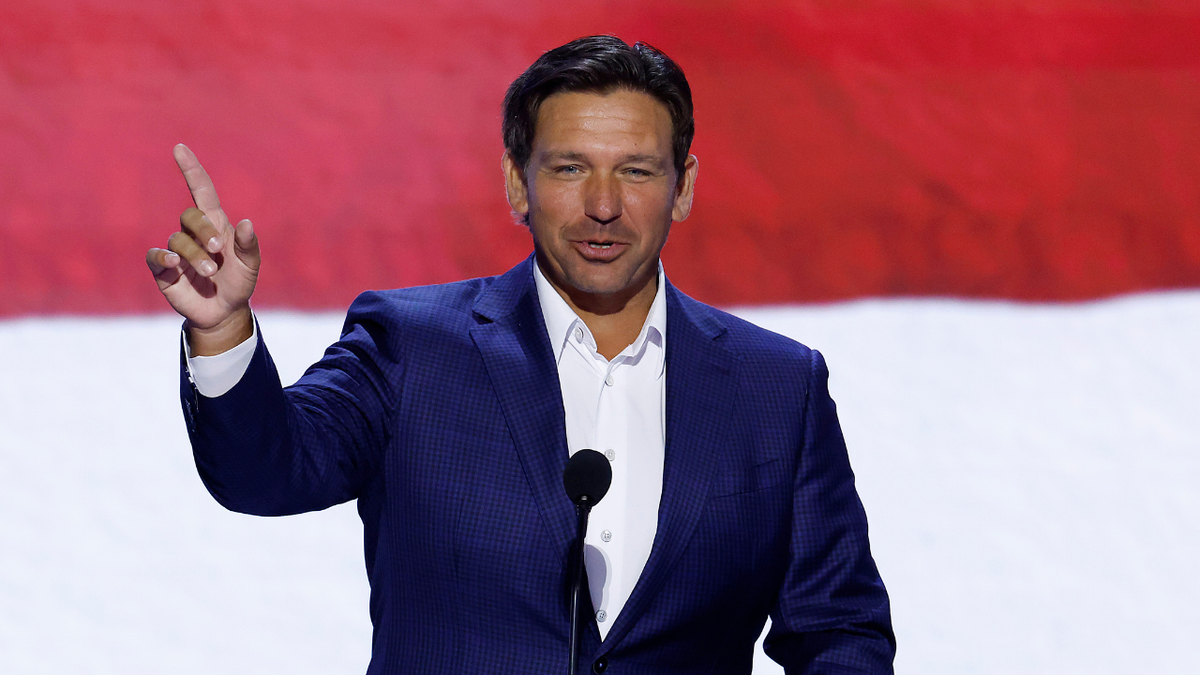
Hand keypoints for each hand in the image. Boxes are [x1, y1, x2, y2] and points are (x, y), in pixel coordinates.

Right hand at [146, 144, 259, 354]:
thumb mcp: (250, 266)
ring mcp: (177, 251)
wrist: (224, 312)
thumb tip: (247, 223)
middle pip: (190, 216)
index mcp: (215, 226)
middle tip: (218, 251)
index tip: (180, 148)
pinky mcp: (163, 270)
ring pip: (177, 239)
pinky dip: (162, 257)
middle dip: (204, 230)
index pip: (201, 192)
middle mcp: (193, 234)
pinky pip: (155, 256)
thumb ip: (249, 246)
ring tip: (211, 271)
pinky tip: (173, 263)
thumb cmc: (238, 283)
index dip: (191, 170)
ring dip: (194, 254)